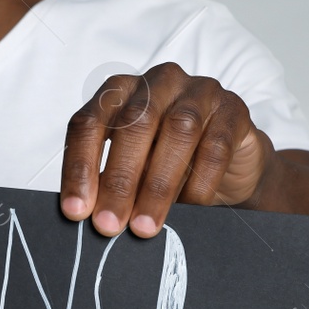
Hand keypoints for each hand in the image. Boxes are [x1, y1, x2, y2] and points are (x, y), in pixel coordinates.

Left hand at [60, 62, 277, 236]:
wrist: (230, 166)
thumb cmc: (170, 165)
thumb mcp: (133, 170)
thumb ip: (109, 183)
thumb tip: (88, 217)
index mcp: (119, 92)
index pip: (89, 122)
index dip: (79, 167)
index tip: (75, 211)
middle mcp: (157, 83)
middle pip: (134, 123)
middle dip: (119, 180)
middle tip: (109, 225)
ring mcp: (198, 91)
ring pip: (178, 131)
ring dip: (158, 185)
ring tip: (145, 226)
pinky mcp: (233, 109)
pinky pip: (216, 145)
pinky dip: (200, 182)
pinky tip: (190, 208)